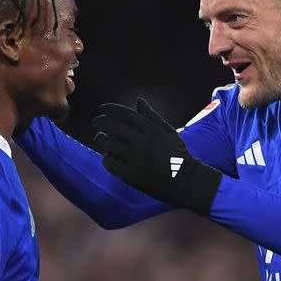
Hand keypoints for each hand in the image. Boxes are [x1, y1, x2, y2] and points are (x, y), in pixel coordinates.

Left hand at [92, 97, 221, 214]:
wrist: (184, 180)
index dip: (110, 109)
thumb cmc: (177, 154)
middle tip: (96, 122)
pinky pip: (110, 163)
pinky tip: (108, 156)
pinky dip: (106, 158)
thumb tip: (139, 100)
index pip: (125, 114)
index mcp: (151, 130)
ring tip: (100, 138)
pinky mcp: (131, 174)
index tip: (102, 108)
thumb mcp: (167, 131)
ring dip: (100, 139)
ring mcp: (135, 158)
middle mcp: (142, 142)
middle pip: (113, 126)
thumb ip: (151, 116)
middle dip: (100, 121)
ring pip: (108, 144)